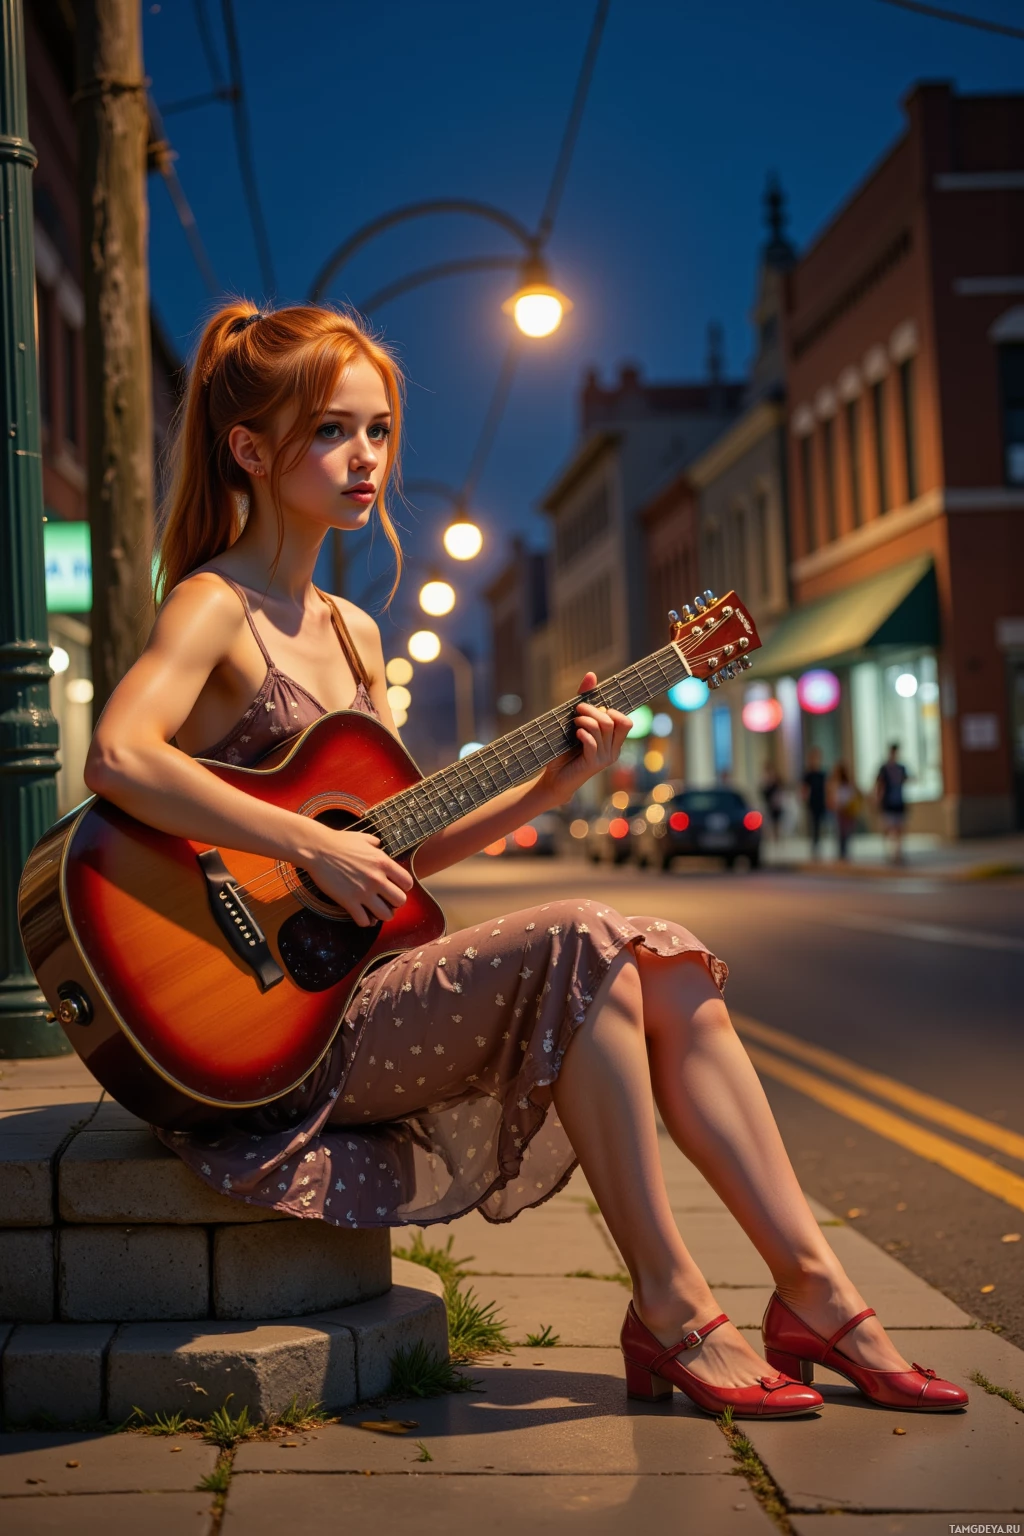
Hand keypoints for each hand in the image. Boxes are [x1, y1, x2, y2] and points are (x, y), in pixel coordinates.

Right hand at [304, 827, 412, 926]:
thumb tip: (379, 846)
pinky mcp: (348, 901)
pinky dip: (364, 921)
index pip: (407, 883)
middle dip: (394, 903)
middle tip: (385, 900)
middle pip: (400, 901)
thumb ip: (376, 844)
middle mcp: (377, 879)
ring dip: (382, 915)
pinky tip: (360, 914)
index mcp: (383, 863)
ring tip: (375, 910)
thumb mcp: (364, 838)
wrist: (317, 849)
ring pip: (386, 915)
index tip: (394, 887)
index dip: (403, 887)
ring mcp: (363, 892)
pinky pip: (364, 921)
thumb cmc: (339, 841)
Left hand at [538, 672, 631, 806]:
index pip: (626, 721)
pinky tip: (575, 734)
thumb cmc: (565, 750)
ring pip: (603, 728)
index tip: (593, 708)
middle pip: (615, 721)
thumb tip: (591, 675)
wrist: (554, 779)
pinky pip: (593, 742)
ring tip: (573, 722)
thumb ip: (586, 700)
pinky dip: (583, 733)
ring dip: (586, 719)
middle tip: (577, 710)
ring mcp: (604, 758)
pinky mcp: (592, 764)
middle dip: (595, 710)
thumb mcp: (576, 722)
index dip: (611, 710)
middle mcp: (613, 750)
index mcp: (613, 742)